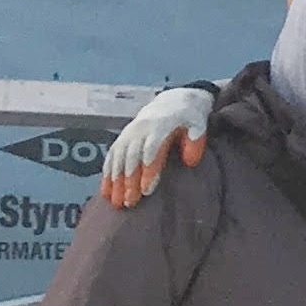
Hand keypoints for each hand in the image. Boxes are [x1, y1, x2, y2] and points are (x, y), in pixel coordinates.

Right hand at [99, 86, 213, 206]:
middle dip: (129, 181)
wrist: (173, 102)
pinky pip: (111, 157)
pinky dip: (107, 175)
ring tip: (117, 203)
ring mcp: (128, 134)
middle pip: (132, 157)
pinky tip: (106, 192)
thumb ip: (195, 142)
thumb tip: (189, 162)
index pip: (152, 150)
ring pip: (118, 159)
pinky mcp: (122, 139)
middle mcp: (140, 130)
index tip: (147, 190)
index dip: (148, 170)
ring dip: (116, 181)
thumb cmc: (189, 119)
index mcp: (160, 126)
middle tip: (130, 203)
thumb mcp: (198, 125)